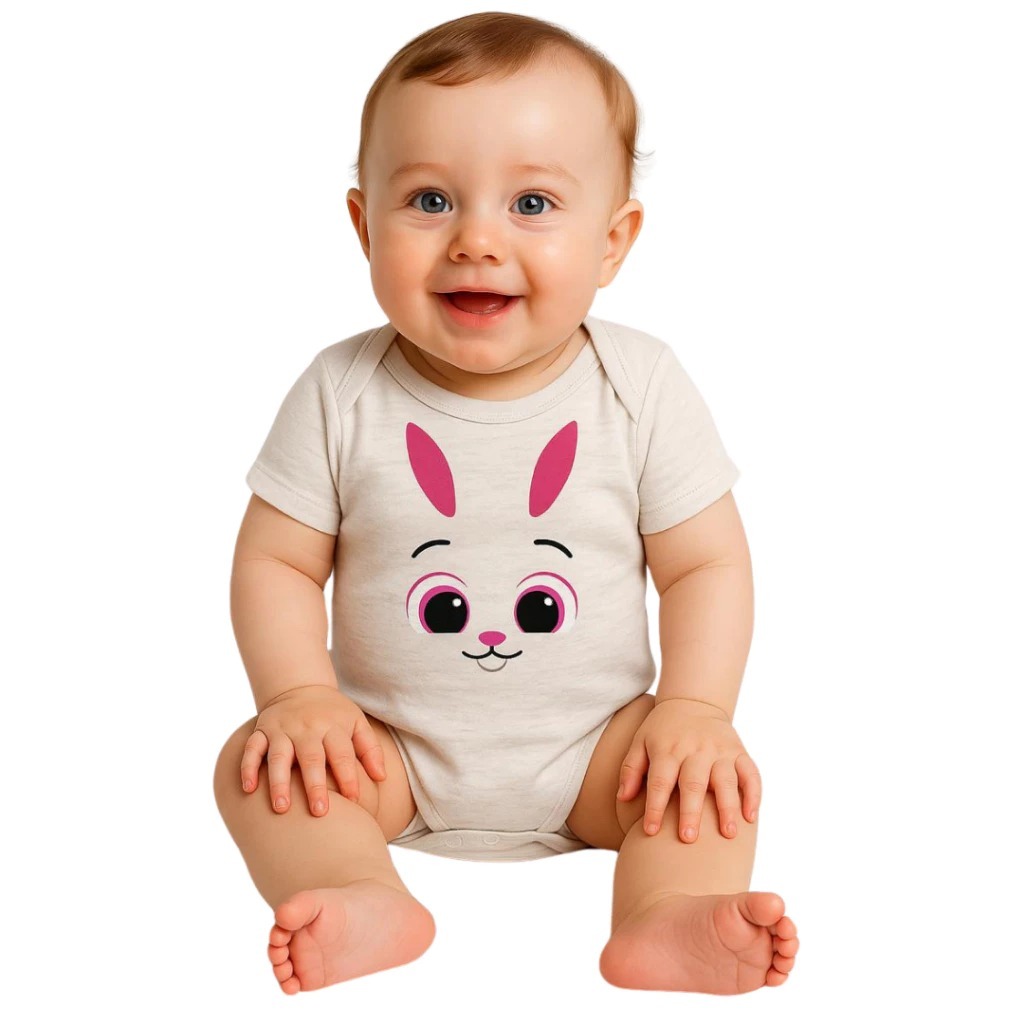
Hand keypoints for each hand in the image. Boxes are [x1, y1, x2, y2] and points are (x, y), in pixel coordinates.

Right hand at [239, 684, 386, 816]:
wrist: (300, 686)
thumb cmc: (333, 714)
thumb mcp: (357, 722)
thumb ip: (370, 749)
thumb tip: (382, 777)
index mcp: (333, 726)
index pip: (342, 754)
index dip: (348, 777)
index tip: (353, 801)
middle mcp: (307, 727)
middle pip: (311, 757)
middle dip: (315, 785)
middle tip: (319, 812)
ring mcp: (282, 729)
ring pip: (279, 756)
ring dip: (279, 782)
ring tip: (282, 808)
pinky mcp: (262, 730)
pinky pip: (252, 749)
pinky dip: (248, 767)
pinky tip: (249, 789)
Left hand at [616, 698, 760, 841]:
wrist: (692, 701)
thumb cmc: (663, 731)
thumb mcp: (640, 742)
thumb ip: (630, 769)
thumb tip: (622, 798)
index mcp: (667, 749)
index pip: (659, 781)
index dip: (654, 807)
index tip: (650, 831)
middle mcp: (695, 749)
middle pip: (693, 783)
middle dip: (691, 811)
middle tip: (688, 839)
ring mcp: (719, 750)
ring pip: (726, 780)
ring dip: (728, 807)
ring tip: (728, 834)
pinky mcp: (738, 751)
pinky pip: (750, 773)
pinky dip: (753, 794)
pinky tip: (750, 817)